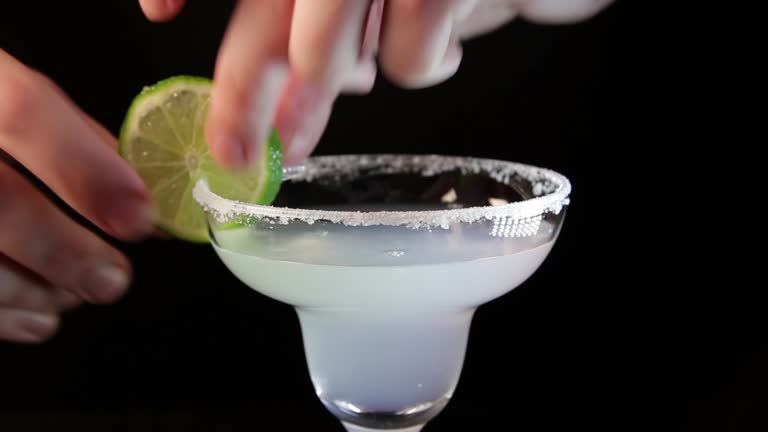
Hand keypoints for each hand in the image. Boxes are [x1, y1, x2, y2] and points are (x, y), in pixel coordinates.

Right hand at [0, 50, 153, 342]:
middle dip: (63, 250)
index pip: (20, 112)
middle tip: (114, 280)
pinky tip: (37, 319)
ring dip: (31, 291)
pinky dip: (1, 317)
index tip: (140, 219)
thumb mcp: (9, 94)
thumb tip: (145, 196)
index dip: (85, 169)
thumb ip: (76, 138)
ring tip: (71, 298)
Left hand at [139, 0, 611, 166]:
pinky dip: (424, 65)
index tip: (157, 15)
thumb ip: (329, 31)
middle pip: (269, 18)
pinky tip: (445, 46)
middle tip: (232, 155)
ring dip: (346, 78)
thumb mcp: (383, 4)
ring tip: (382, 61)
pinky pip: (408, 57)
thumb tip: (285, 95)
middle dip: (243, 93)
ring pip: (331, 49)